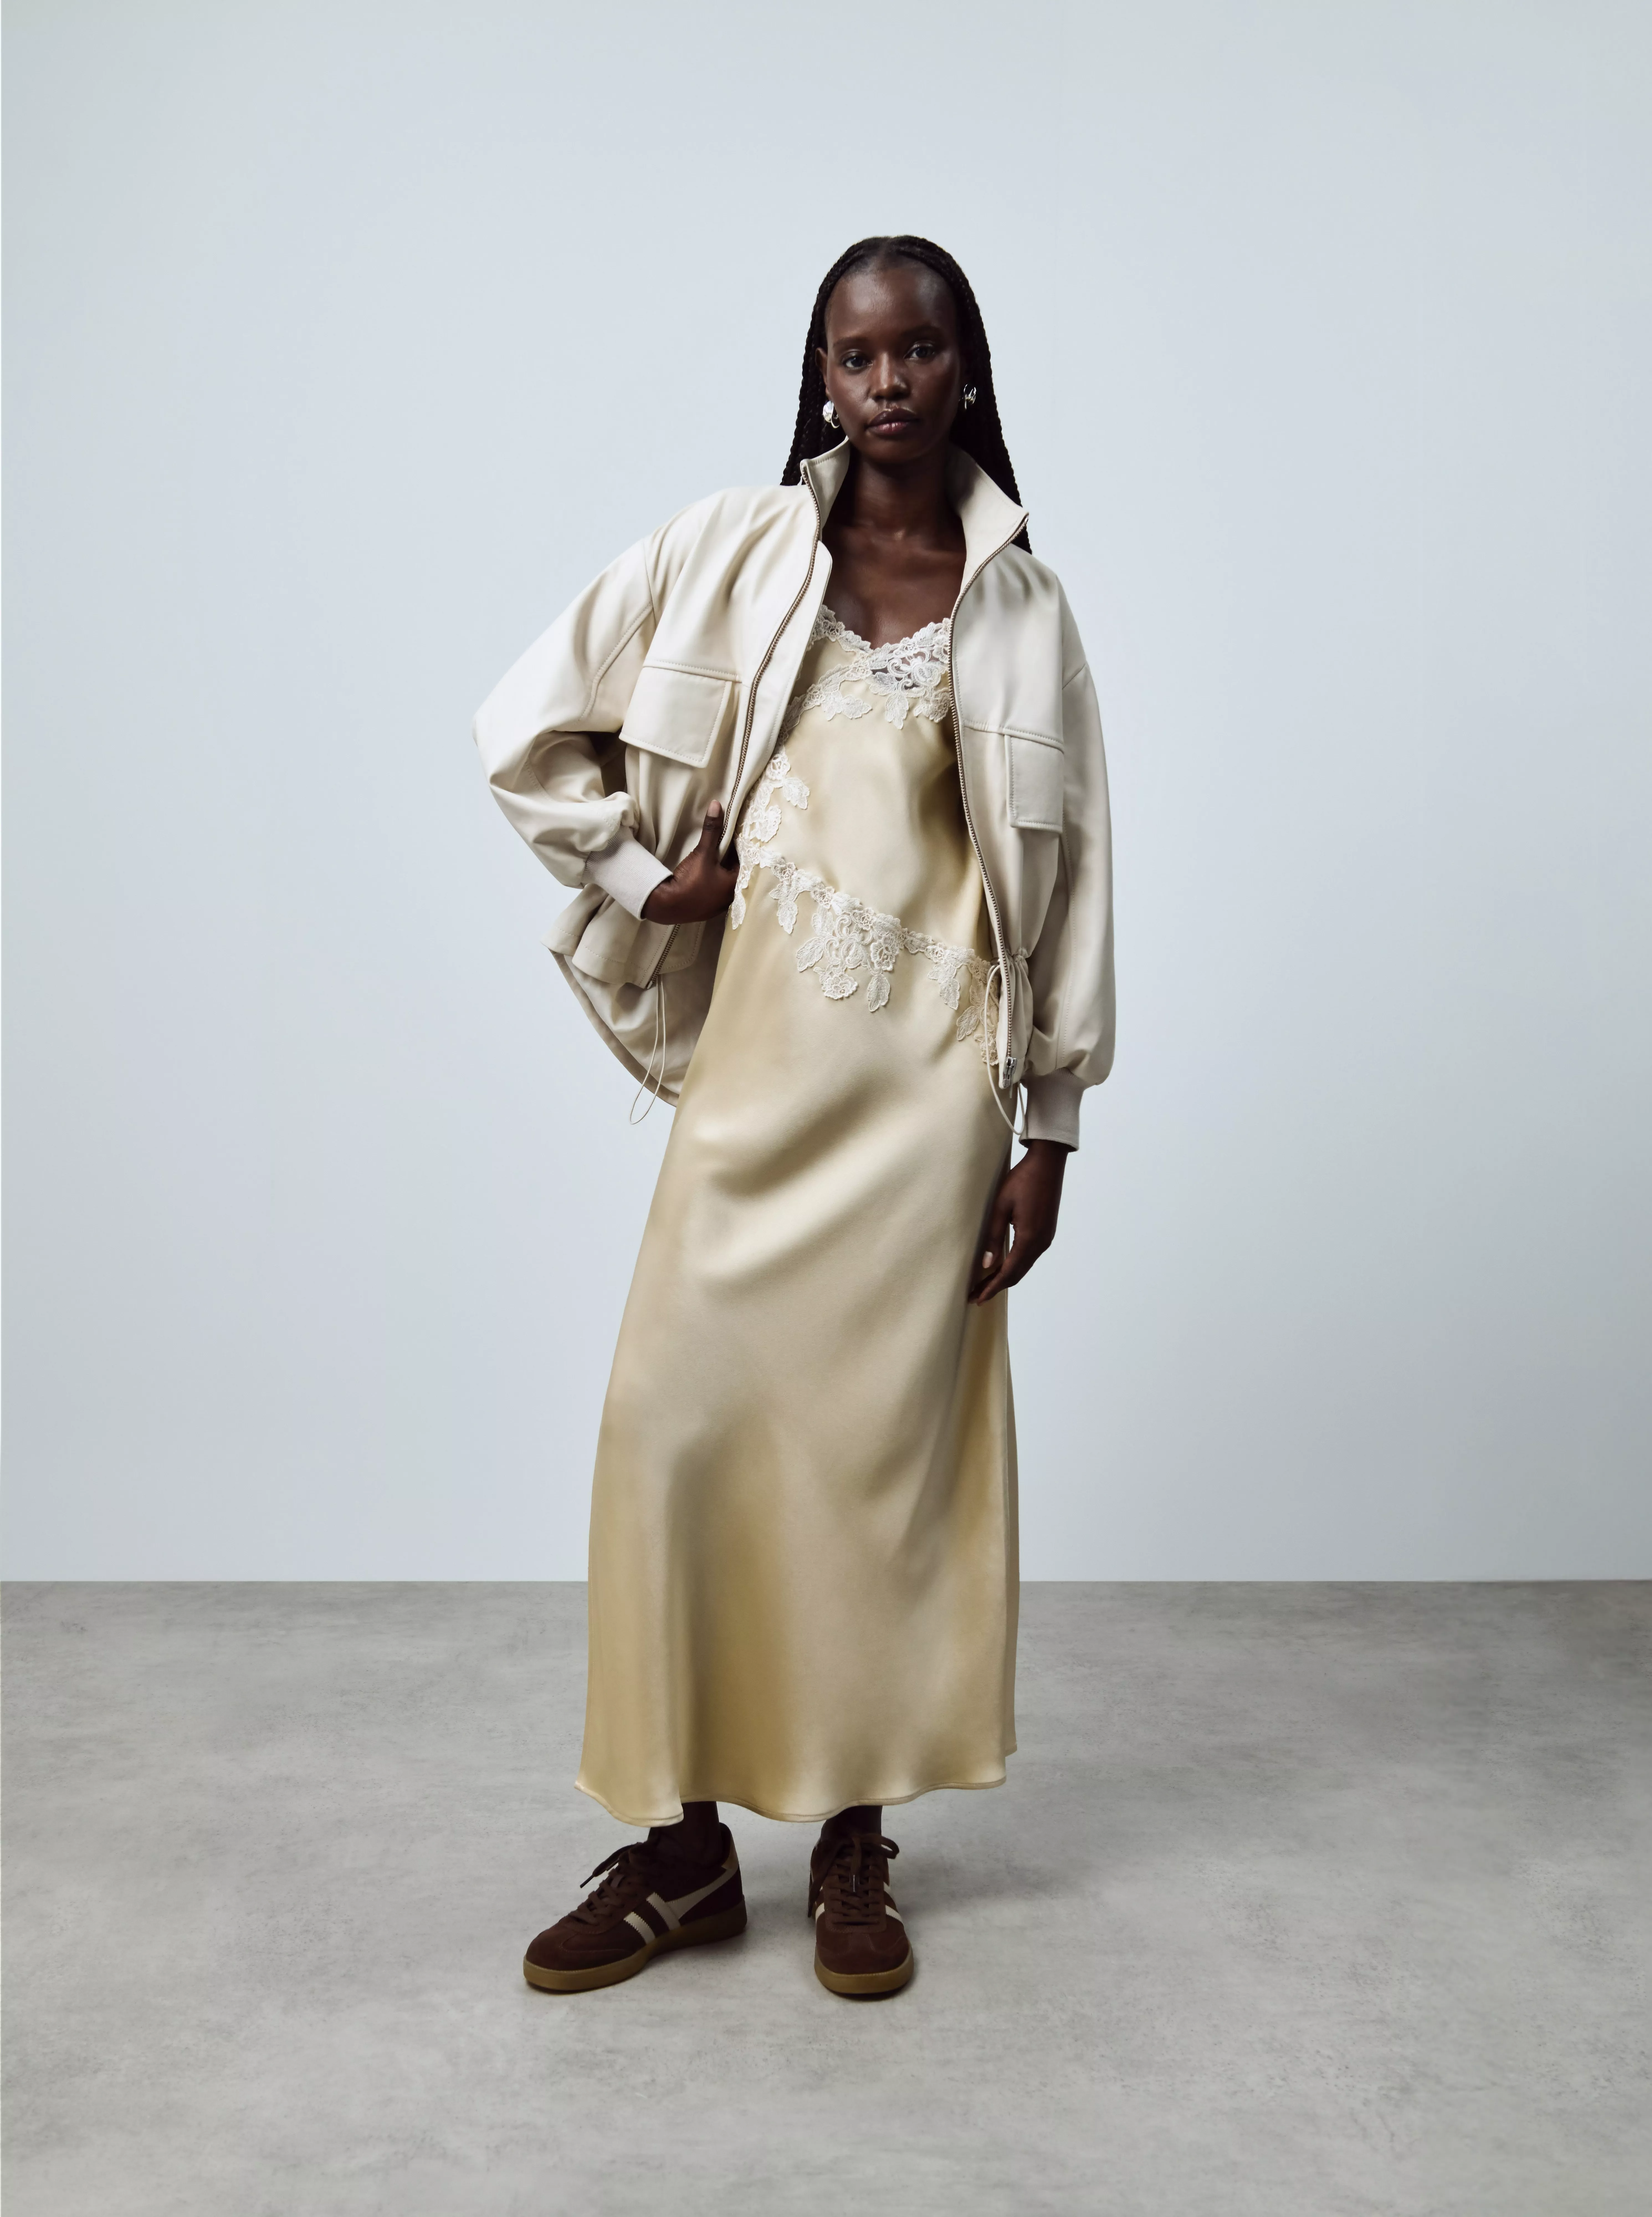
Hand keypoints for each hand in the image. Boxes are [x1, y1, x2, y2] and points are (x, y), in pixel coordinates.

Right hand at [640, 804, 739, 924]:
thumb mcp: (703, 852)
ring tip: (714, 858)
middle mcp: (730, 898)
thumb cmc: (691, 880)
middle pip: (734, 874)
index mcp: (735, 885)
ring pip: (723, 884)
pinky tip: (704, 876)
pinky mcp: (706, 910)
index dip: (739, 849)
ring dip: (720, 873)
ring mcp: (718, 906)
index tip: (734, 838)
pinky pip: (713, 892)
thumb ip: (712, 830)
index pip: (744, 862)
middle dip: (729, 861)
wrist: (667, 905)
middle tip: (724, 845)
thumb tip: (717, 805)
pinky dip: (711, 883)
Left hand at [969, 1139, 1069, 1304]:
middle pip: (1016, 1274)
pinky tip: (1003, 1266)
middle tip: (976, 1295)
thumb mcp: (1001, 1207)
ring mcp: (1046, 1238)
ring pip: (1024, 1266)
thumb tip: (986, 1265)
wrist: (1048, 1164)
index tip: (976, 1299)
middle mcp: (1041, 1243)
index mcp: (1029, 1238)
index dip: (991, 1288)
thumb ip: (994, 1237)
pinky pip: (1029, 1256)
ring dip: (1006, 1277)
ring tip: (986, 1284)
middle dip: (996, 1286)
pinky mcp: (1047, 1232)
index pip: (1007, 1272)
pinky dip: (1015, 1266)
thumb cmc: (1022, 1180)